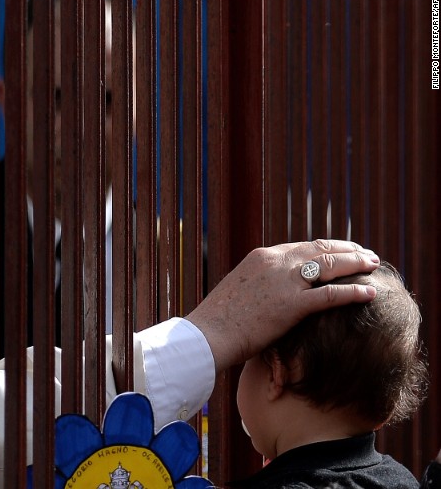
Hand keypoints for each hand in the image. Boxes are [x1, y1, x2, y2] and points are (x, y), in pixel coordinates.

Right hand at [186, 239, 379, 372]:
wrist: (207, 335)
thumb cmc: (218, 322)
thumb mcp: (239, 293)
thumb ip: (259, 287)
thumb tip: (271, 295)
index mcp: (261, 257)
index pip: (302, 246)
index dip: (327, 247)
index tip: (343, 250)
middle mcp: (275, 262)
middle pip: (321, 249)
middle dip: (348, 250)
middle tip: (367, 254)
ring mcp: (284, 282)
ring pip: (330, 266)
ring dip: (356, 264)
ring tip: (374, 265)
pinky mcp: (292, 305)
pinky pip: (331, 295)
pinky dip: (354, 292)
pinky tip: (371, 293)